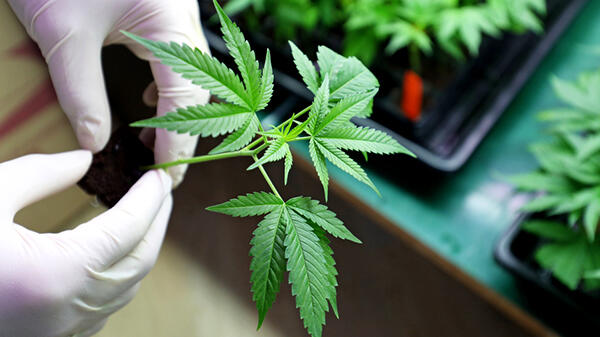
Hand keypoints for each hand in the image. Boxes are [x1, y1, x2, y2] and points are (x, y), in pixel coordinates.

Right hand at [0, 150, 172, 336]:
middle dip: (156, 223)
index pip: (128, 230)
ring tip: (144, 215)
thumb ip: (40, 175)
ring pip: (126, 288)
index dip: (150, 199)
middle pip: (139, 262)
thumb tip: (85, 160)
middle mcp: (67, 310)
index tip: (161, 175)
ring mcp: (61, 332)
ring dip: (142, 250)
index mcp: (56, 275)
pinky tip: (113, 254)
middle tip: (161, 191)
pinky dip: (120, 276)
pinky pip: (104, 307)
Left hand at [6, 0, 210, 185]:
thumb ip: (81, 94)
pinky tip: (149, 101)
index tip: (166, 177)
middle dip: (185, 133)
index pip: (187, 100)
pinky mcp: (165, 13)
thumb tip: (95, 143)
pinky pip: (182, 59)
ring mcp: (178, 16)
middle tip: (161, 168)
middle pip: (202, 92)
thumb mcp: (64, 34)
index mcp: (170, 26)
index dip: (179, 143)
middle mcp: (184, 22)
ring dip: (179, 113)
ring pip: (196, 77)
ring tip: (154, 142)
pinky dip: (170, 88)